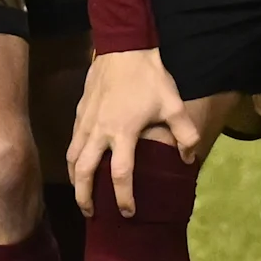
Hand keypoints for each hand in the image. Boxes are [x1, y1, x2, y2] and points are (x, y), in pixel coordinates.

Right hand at [67, 47, 228, 213]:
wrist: (123, 46)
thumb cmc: (149, 78)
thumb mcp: (173, 104)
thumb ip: (185, 134)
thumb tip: (188, 159)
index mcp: (123, 133)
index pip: (120, 175)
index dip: (124, 197)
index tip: (127, 213)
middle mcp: (99, 132)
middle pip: (84, 172)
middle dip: (85, 197)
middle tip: (90, 214)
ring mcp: (85, 121)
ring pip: (73, 158)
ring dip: (75, 179)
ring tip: (81, 194)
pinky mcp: (80, 111)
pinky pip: (72, 141)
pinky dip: (74, 158)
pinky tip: (79, 162)